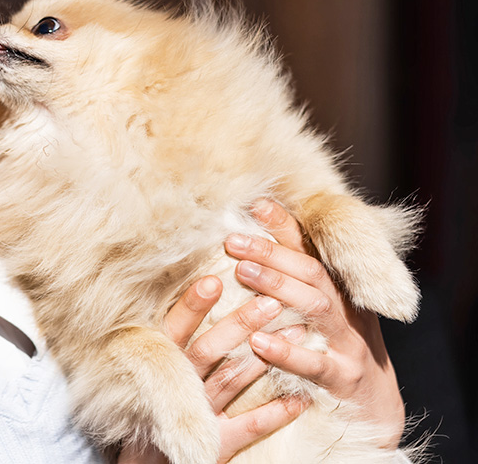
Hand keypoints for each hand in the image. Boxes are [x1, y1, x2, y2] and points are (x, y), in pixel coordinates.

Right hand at [118, 273, 308, 463]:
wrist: (147, 458)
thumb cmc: (147, 399)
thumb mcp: (146, 363)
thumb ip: (166, 333)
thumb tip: (194, 285)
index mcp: (159, 363)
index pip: (175, 330)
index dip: (192, 307)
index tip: (214, 280)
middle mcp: (178, 386)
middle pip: (209, 351)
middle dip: (240, 325)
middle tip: (270, 302)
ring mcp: (199, 415)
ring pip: (232, 380)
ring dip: (265, 357)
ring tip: (297, 329)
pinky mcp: (215, 442)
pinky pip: (250, 427)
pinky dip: (276, 414)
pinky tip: (300, 398)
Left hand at [223, 200, 405, 448]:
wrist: (378, 409)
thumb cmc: (337, 350)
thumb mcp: (323, 312)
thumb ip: (294, 281)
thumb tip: (247, 247)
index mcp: (339, 289)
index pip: (311, 249)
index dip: (284, 225)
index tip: (255, 203)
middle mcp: (346, 309)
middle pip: (311, 272)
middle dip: (272, 252)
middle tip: (233, 240)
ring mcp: (347, 343)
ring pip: (316, 307)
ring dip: (277, 286)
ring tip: (242, 273)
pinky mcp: (342, 379)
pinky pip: (314, 364)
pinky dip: (286, 352)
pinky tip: (258, 342)